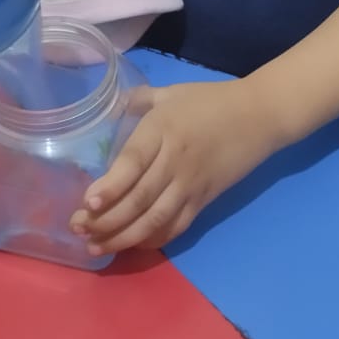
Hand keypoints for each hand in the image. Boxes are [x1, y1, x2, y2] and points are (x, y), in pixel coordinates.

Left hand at [70, 79, 277, 253]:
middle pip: (139, 198)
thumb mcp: (172, 92)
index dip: (111, 185)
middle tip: (79, 229)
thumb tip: (114, 104)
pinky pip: (176, 227)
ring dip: (123, 237)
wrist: (259, 116)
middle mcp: (175, 161)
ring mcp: (191, 185)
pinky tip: (131, 244)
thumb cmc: (212, 100)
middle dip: (107, 220)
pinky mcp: (204, 201)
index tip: (88, 202)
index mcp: (164, 129)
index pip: (134, 162)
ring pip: (155, 219)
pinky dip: (152, 240)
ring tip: (96, 247)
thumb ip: (141, 99)